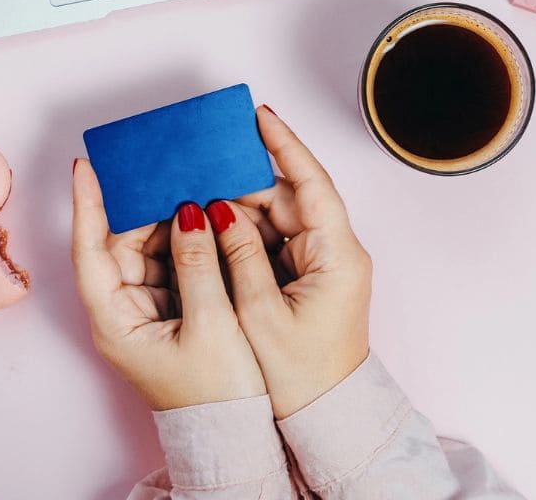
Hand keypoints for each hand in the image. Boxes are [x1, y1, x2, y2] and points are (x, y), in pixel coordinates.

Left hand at [71, 159, 266, 410]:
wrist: (235, 439)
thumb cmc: (218, 396)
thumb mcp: (212, 326)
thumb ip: (198, 265)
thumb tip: (189, 214)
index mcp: (116, 322)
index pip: (90, 252)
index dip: (87, 207)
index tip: (86, 167)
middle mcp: (122, 313)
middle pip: (118, 244)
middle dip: (139, 206)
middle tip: (161, 167)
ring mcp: (144, 312)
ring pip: (146, 251)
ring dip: (166, 220)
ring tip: (188, 184)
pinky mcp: (168, 312)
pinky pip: (169, 264)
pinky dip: (185, 240)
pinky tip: (204, 217)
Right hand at [210, 106, 371, 418]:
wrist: (326, 419)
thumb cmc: (302, 378)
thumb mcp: (260, 315)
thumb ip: (239, 256)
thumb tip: (218, 211)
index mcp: (337, 256)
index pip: (312, 183)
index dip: (285, 146)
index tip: (260, 116)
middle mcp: (335, 252)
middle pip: (288, 197)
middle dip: (245, 181)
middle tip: (203, 164)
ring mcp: (322, 264)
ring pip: (276, 218)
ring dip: (239, 209)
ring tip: (198, 194)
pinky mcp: (307, 277)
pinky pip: (273, 240)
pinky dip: (243, 233)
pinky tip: (212, 228)